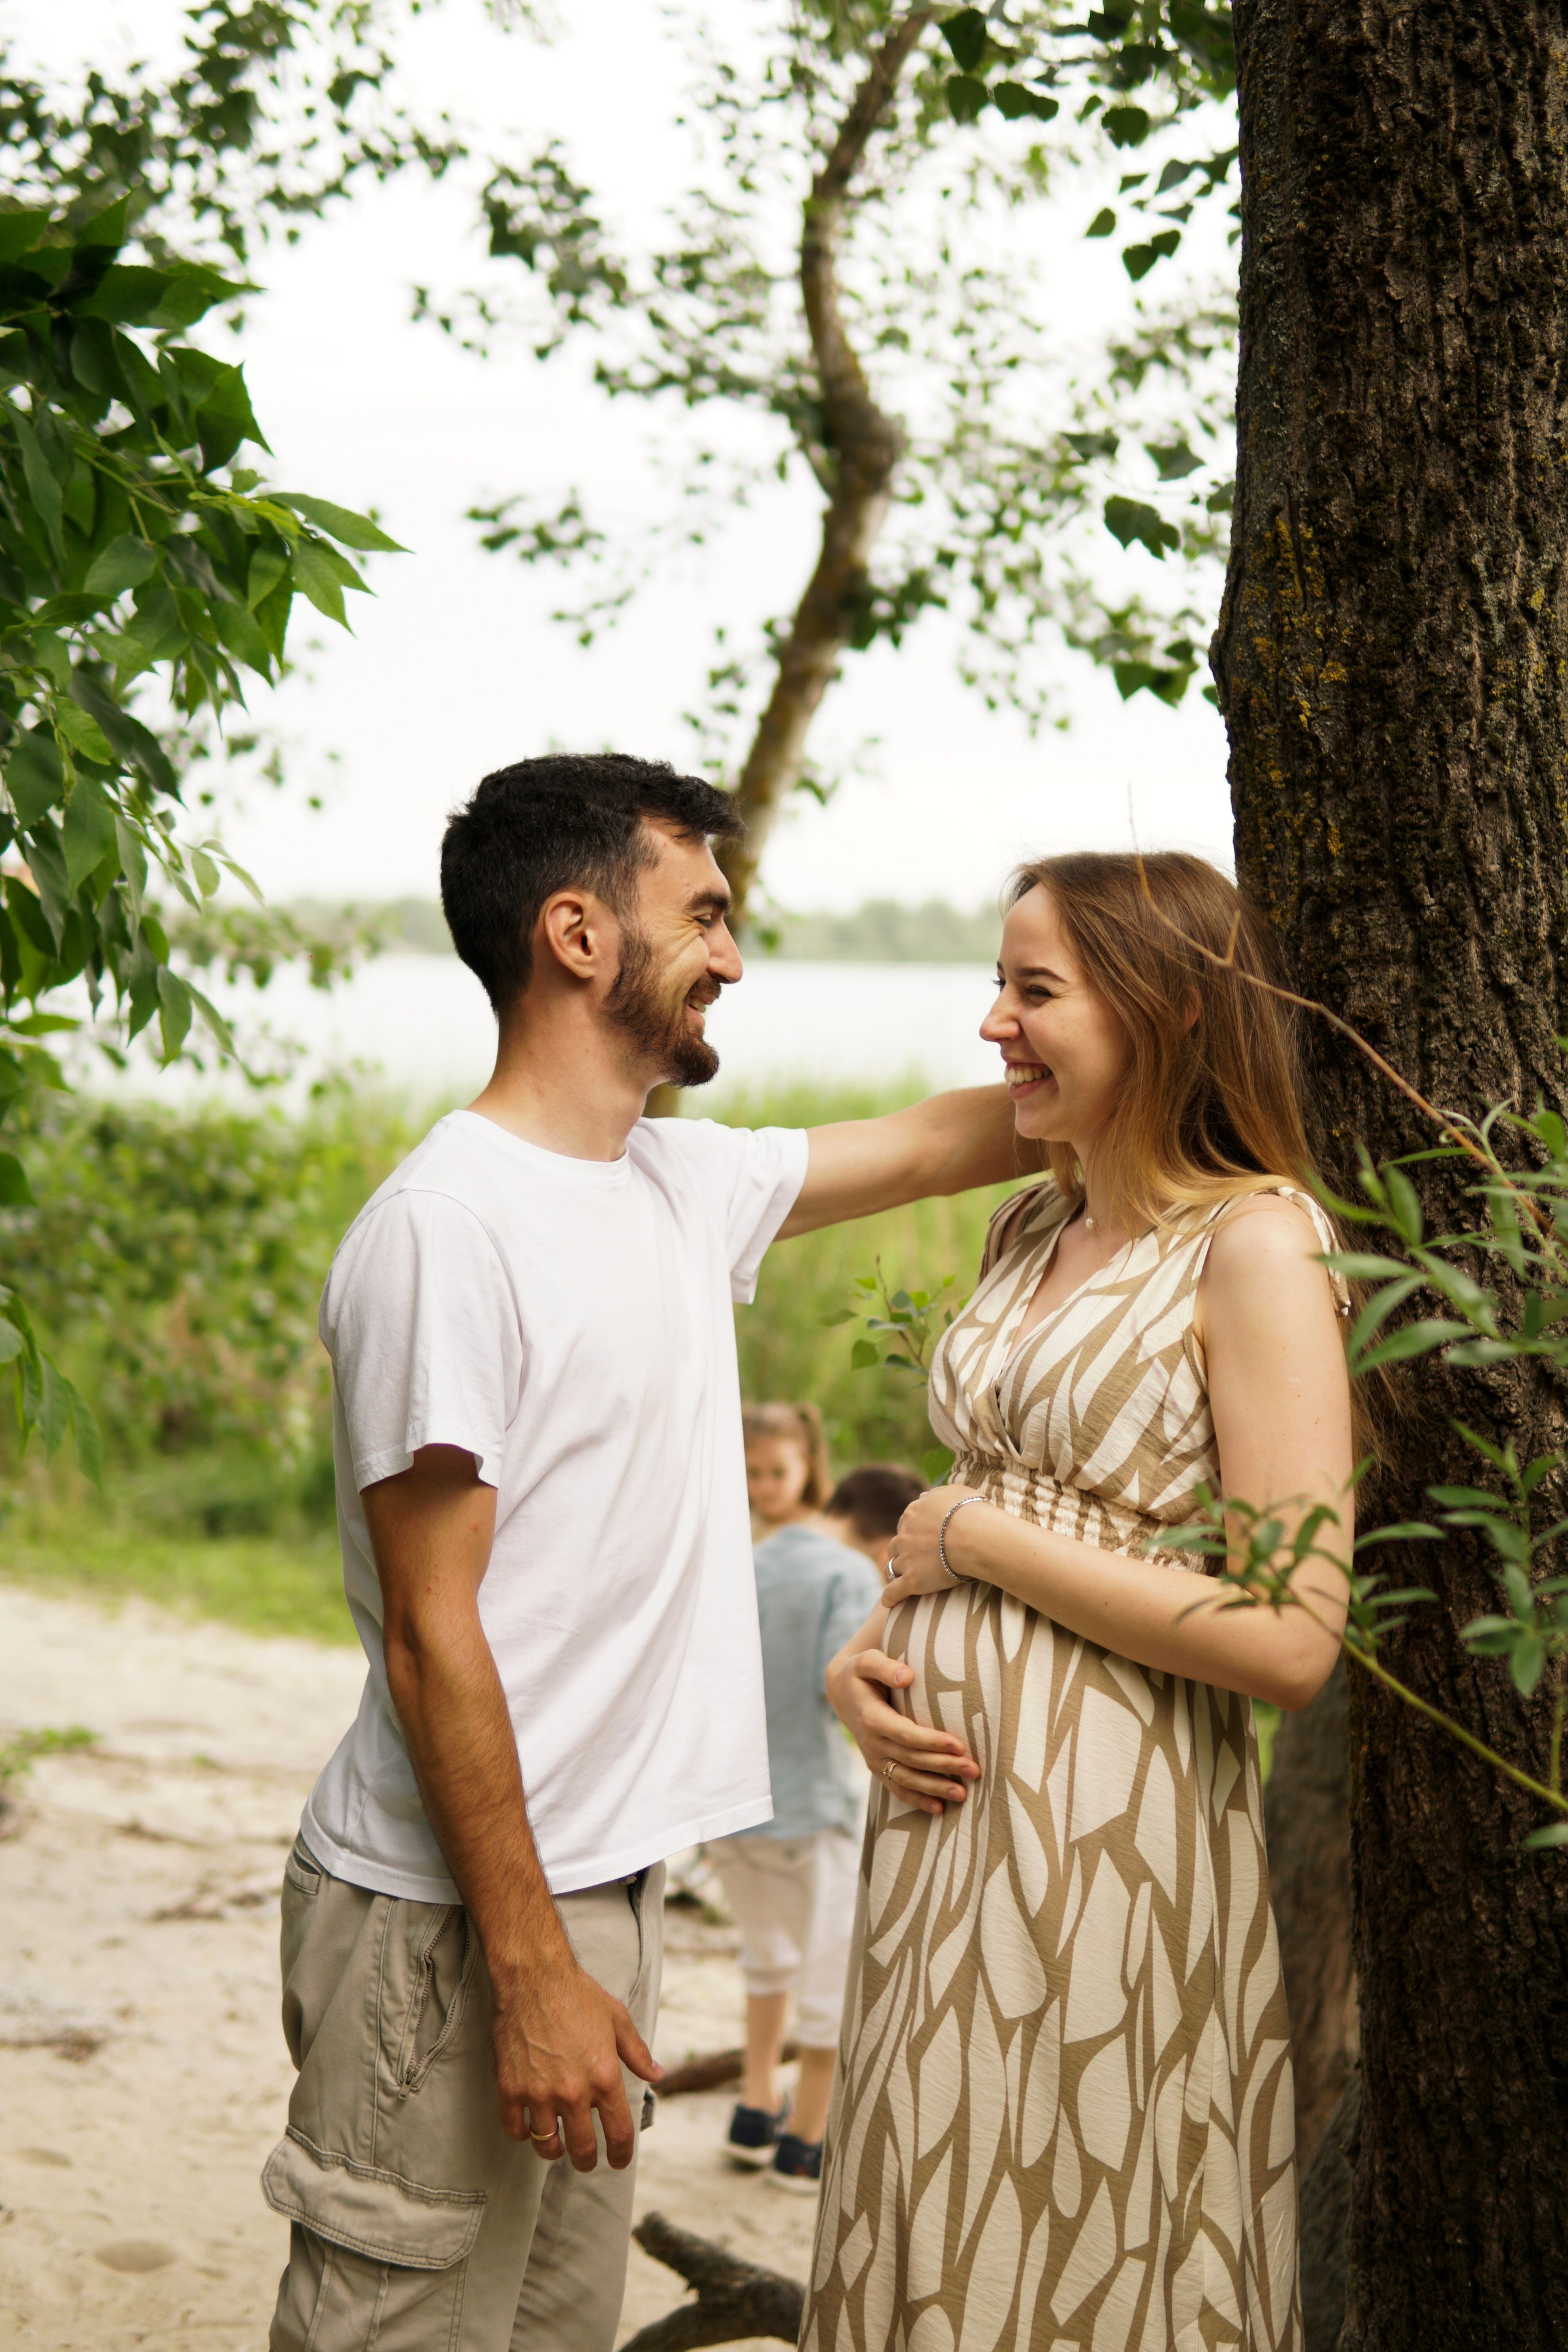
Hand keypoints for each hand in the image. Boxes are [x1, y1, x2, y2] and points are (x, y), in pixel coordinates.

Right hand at [490, 1952, 661, 2171]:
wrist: (533, 1977)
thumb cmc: (578, 1994)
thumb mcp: (618, 2019)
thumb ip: (637, 2053)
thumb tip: (656, 2075)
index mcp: (604, 2077)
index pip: (619, 2133)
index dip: (622, 2154)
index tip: (619, 2161)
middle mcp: (573, 2092)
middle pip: (582, 2149)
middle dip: (587, 2161)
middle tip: (586, 2160)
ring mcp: (539, 2093)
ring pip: (546, 2144)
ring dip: (553, 2149)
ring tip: (556, 2145)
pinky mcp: (510, 2088)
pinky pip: (514, 2129)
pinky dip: (522, 2134)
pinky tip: (528, 2126)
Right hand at [825, 1643, 980, 1818]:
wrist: (840, 1693)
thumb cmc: (860, 1673)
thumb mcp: (866, 1661)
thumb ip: (884, 1667)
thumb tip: (907, 1676)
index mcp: (872, 1718)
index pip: (906, 1735)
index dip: (932, 1742)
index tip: (960, 1745)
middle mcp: (872, 1743)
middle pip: (912, 1760)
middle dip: (944, 1766)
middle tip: (975, 1770)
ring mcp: (874, 1759)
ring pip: (907, 1779)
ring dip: (935, 1788)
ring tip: (963, 1794)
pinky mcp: (878, 1767)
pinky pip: (897, 1788)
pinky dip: (917, 1800)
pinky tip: (939, 1809)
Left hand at [881, 1484, 992, 1606]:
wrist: (974, 1536)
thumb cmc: (970, 1512)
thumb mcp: (953, 1492)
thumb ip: (935, 1495)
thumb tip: (923, 1496)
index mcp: (913, 1514)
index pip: (906, 1524)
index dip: (912, 1532)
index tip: (920, 1539)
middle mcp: (905, 1535)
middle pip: (896, 1546)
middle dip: (901, 1552)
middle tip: (912, 1559)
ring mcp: (906, 1559)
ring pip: (892, 1568)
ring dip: (896, 1572)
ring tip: (899, 1579)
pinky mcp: (912, 1581)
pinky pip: (893, 1592)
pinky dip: (890, 1598)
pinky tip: (890, 1603)